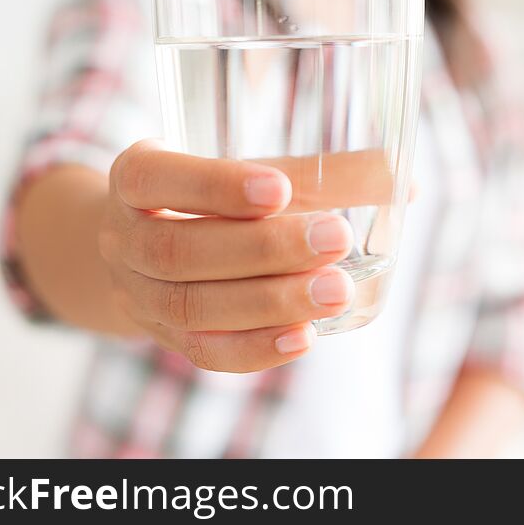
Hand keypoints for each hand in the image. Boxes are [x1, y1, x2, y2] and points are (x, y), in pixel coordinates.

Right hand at [98, 139, 355, 372]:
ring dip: (269, 301)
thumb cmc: (209, 197)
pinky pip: (204, 352)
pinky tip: (305, 337)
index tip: (279, 189)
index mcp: (133, 179)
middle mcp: (123, 238)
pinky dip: (255, 348)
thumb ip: (316, 174)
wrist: (146, 247)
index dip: (214, 187)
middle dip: (263, 248)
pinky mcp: (166, 337)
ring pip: (192, 306)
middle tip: (336, 238)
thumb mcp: (244, 172)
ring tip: (336, 290)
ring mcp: (139, 294)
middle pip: (181, 250)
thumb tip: (400, 179)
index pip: (154, 181)